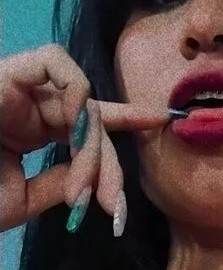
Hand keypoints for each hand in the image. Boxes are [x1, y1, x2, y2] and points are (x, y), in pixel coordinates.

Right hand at [0, 44, 167, 232]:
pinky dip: (74, 92)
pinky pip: (54, 63)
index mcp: (29, 131)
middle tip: (111, 207)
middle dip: (108, 164)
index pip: (85, 120)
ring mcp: (15, 86)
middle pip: (91, 118)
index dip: (125, 117)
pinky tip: (73, 128)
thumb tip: (95, 171)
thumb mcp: (24, 199)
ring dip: (90, 139)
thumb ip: (64, 180)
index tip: (161, 118)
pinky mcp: (4, 71)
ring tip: (81, 180)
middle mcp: (26, 105)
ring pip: (80, 98)